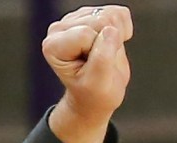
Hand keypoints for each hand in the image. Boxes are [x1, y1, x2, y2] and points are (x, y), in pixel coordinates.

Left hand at [42, 5, 131, 142]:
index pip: (85, 34)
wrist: (98, 94)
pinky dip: (123, 29)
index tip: (93, 66)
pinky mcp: (94, 13)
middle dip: (109, 42)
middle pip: (99, 20)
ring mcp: (77, 19)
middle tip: (102, 60)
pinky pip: (120, 13)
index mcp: (53, 45)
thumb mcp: (97, 83)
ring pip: (111, 15)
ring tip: (105, 53)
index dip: (98, 51)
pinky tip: (111, 44)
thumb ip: (102, 58)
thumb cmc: (93, 93)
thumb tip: (111, 31)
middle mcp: (61, 28)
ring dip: (117, 36)